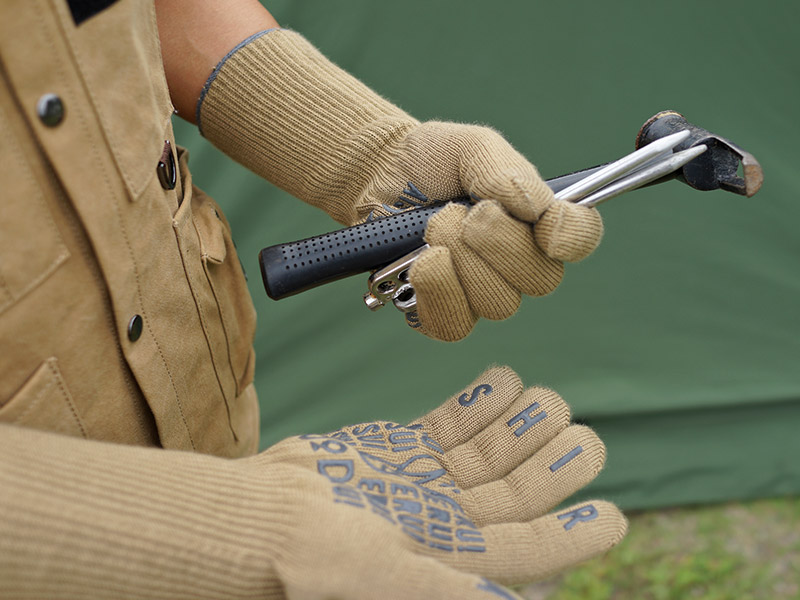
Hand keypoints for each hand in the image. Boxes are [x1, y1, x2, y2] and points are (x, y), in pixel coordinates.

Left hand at [196, 31, 601, 340]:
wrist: (366, 172)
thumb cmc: (423, 154)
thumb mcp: (470, 147)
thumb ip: (509, 174)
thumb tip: (546, 212)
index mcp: (530, 224)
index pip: (577, 244)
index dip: (569, 237)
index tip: (541, 217)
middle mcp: (509, 265)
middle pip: (533, 281)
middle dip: (490, 244)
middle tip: (450, 213)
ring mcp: (470, 292)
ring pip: (491, 307)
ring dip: (456, 267)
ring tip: (424, 234)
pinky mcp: (429, 311)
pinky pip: (445, 326)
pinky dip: (429, 297)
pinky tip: (413, 271)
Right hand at [255, 366, 625, 597]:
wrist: (253, 516)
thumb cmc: (310, 554)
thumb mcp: (384, 576)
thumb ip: (449, 588)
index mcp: (445, 560)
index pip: (523, 549)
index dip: (570, 536)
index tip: (612, 517)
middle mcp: (439, 522)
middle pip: (511, 494)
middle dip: (551, 467)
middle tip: (586, 439)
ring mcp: (419, 482)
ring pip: (485, 454)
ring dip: (521, 427)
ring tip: (552, 401)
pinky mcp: (395, 451)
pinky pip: (447, 425)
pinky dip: (477, 404)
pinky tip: (505, 381)